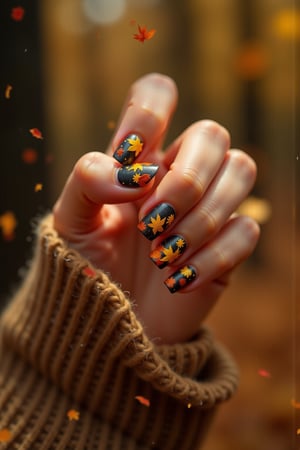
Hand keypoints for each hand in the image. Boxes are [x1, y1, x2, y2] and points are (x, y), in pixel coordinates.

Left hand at [53, 73, 259, 343]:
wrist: (109, 320)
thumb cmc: (86, 264)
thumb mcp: (69, 220)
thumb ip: (88, 180)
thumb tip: (135, 176)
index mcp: (139, 159)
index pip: (158, 94)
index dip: (149, 111)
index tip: (129, 154)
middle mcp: (178, 173)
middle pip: (213, 133)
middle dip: (186, 180)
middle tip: (150, 223)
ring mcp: (207, 207)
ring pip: (242, 170)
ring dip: (200, 219)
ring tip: (161, 255)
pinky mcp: (228, 244)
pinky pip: (245, 230)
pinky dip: (210, 258)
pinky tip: (177, 280)